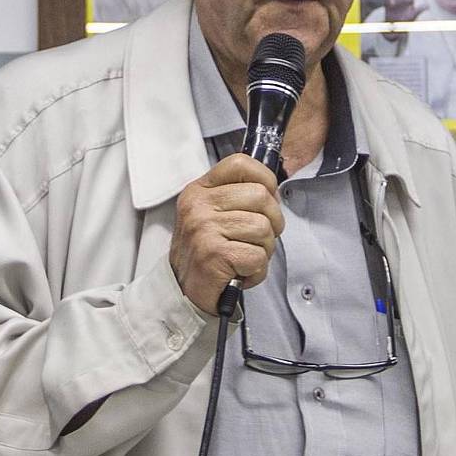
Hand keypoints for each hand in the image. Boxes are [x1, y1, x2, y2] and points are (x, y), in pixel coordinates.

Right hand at [170, 152, 284, 314]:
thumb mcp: (212, 215)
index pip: (240, 164)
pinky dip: (257, 271)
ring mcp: (204, 229)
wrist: (182, 292)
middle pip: (261, 196)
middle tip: (258, 238)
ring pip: (264, 228)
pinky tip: (240, 272)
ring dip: (264, 249)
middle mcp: (198, 206)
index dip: (265, 178)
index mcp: (199, 191)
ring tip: (244, 257)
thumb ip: (236, 196)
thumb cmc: (205, 253)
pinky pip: (258, 256)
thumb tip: (272, 189)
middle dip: (272, 221)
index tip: (267, 198)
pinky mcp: (214, 254)